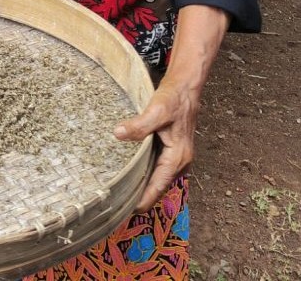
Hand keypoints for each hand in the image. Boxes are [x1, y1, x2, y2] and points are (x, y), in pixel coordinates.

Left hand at [113, 78, 198, 211]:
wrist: (185, 88)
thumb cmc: (174, 99)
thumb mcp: (157, 110)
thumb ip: (139, 125)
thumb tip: (118, 134)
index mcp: (177, 158)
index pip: (157, 188)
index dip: (142, 201)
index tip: (124, 212)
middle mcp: (179, 162)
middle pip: (157, 187)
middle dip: (139, 196)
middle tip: (115, 204)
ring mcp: (176, 158)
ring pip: (157, 179)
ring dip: (142, 186)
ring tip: (119, 194)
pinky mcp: (171, 152)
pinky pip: (157, 169)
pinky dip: (145, 175)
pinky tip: (129, 174)